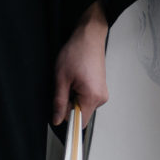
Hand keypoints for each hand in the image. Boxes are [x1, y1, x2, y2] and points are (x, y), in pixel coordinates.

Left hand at [51, 1, 109, 127]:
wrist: (89, 36)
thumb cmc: (77, 52)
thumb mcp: (61, 78)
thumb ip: (59, 102)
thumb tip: (57, 119)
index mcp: (92, 96)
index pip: (80, 123)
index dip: (67, 121)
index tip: (59, 118)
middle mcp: (101, 97)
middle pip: (81, 114)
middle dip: (69, 105)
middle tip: (65, 87)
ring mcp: (102, 92)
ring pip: (83, 106)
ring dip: (74, 98)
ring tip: (72, 79)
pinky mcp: (100, 88)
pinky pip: (87, 98)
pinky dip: (79, 92)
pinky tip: (77, 79)